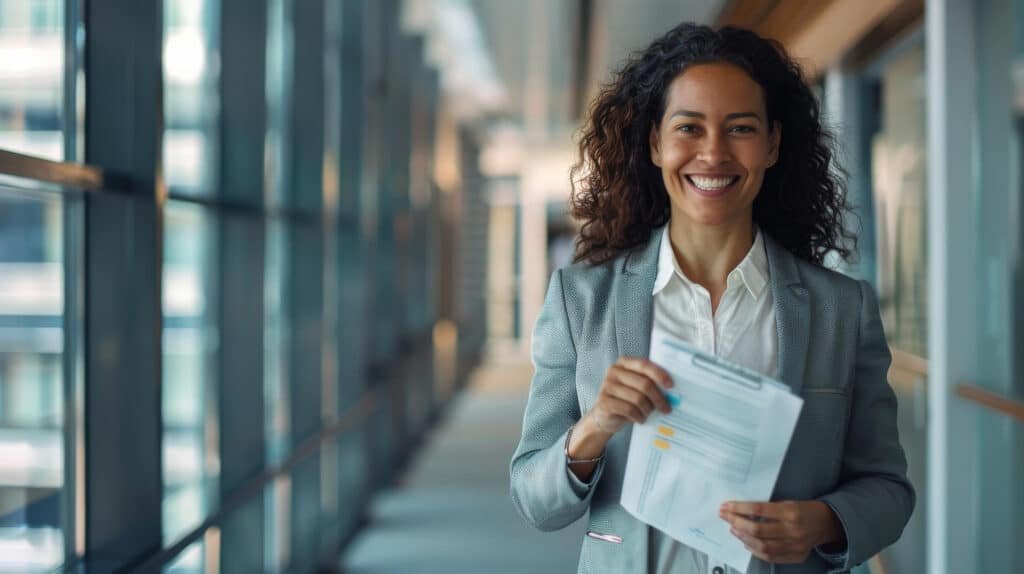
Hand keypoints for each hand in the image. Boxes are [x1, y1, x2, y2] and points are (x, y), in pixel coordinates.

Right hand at [587, 357, 673, 434]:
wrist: (604, 416)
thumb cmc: (625, 399)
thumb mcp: (636, 387)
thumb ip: (649, 382)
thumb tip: (671, 391)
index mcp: (623, 363)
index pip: (644, 365)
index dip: (659, 374)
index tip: (671, 386)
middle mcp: (613, 371)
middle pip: (644, 384)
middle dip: (658, 398)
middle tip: (666, 408)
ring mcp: (607, 386)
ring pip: (638, 399)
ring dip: (648, 410)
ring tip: (649, 414)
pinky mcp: (604, 402)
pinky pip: (629, 410)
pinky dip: (639, 416)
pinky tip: (640, 419)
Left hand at [718, 500, 844, 563]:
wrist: (827, 524)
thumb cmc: (804, 509)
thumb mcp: (788, 502)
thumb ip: (768, 508)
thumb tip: (742, 512)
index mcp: (790, 512)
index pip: (758, 509)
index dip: (739, 508)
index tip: (726, 506)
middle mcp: (792, 530)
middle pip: (757, 529)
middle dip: (736, 522)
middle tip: (725, 517)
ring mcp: (794, 546)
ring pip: (762, 545)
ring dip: (743, 537)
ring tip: (733, 529)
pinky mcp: (796, 556)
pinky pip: (771, 556)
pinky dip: (755, 550)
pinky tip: (746, 542)